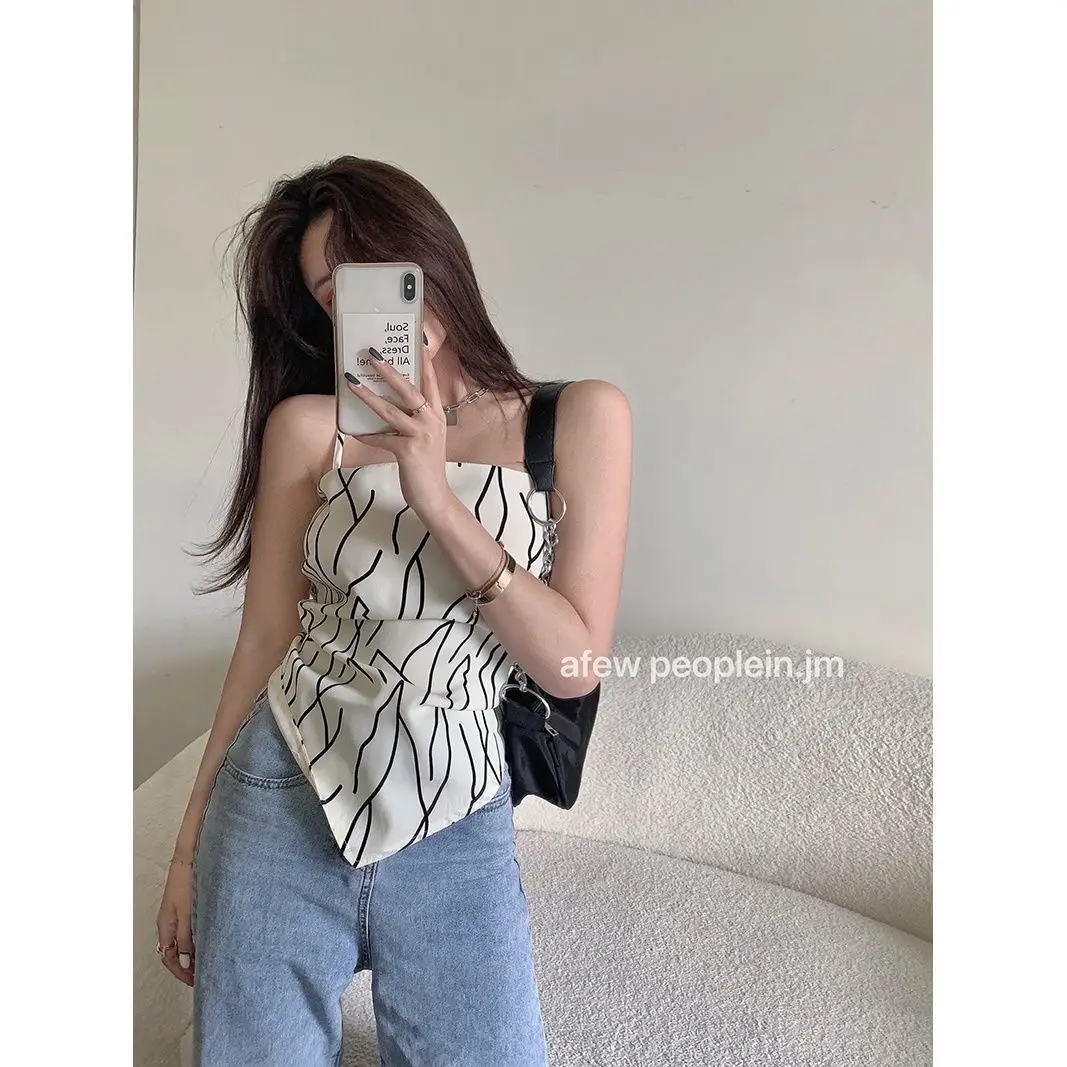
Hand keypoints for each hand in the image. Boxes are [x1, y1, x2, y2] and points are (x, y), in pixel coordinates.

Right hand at [156, 857, 194, 986]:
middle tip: (203, 975)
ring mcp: (176, 915)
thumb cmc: (187, 881)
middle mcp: (168, 923)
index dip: (181, 972)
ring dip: (191, 954)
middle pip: (173, 952)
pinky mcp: (185, 907)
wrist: (190, 855)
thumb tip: (183, 962)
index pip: (169, 958)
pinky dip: (195, 941)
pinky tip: (208, 940)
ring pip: (181, 942)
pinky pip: (187, 930)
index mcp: (165, 926)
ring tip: (207, 961)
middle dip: (186, 966)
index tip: (195, 981)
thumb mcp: (187, 912)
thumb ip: (185, 938)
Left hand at [346, 336, 452, 514]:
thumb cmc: (425, 465)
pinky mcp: (408, 451)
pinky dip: (366, 435)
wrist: (434, 496)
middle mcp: (432, 421)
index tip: (417, 339)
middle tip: (372, 353)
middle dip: (389, 370)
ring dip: (368, 395)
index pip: (430, 381)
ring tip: (351, 381)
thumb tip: (386, 403)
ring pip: (391, 410)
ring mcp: (422, 436)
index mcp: (436, 415)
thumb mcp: (425, 437)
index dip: (423, 359)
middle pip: (410, 389)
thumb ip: (412, 420)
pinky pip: (381, 438)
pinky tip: (353, 431)